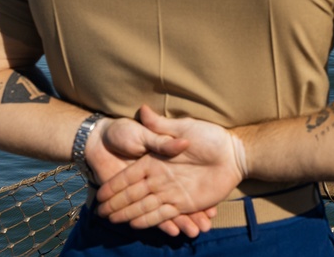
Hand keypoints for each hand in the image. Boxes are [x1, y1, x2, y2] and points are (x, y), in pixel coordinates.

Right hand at [95, 106, 246, 233]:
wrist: (233, 153)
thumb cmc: (210, 137)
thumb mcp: (185, 128)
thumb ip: (162, 126)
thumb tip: (143, 109)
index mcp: (156, 161)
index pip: (130, 177)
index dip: (115, 186)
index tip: (100, 195)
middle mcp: (160, 178)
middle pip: (134, 194)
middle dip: (117, 204)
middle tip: (100, 214)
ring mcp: (171, 191)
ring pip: (146, 206)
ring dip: (130, 214)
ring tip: (115, 222)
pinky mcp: (184, 202)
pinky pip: (164, 213)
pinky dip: (152, 220)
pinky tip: (137, 224)